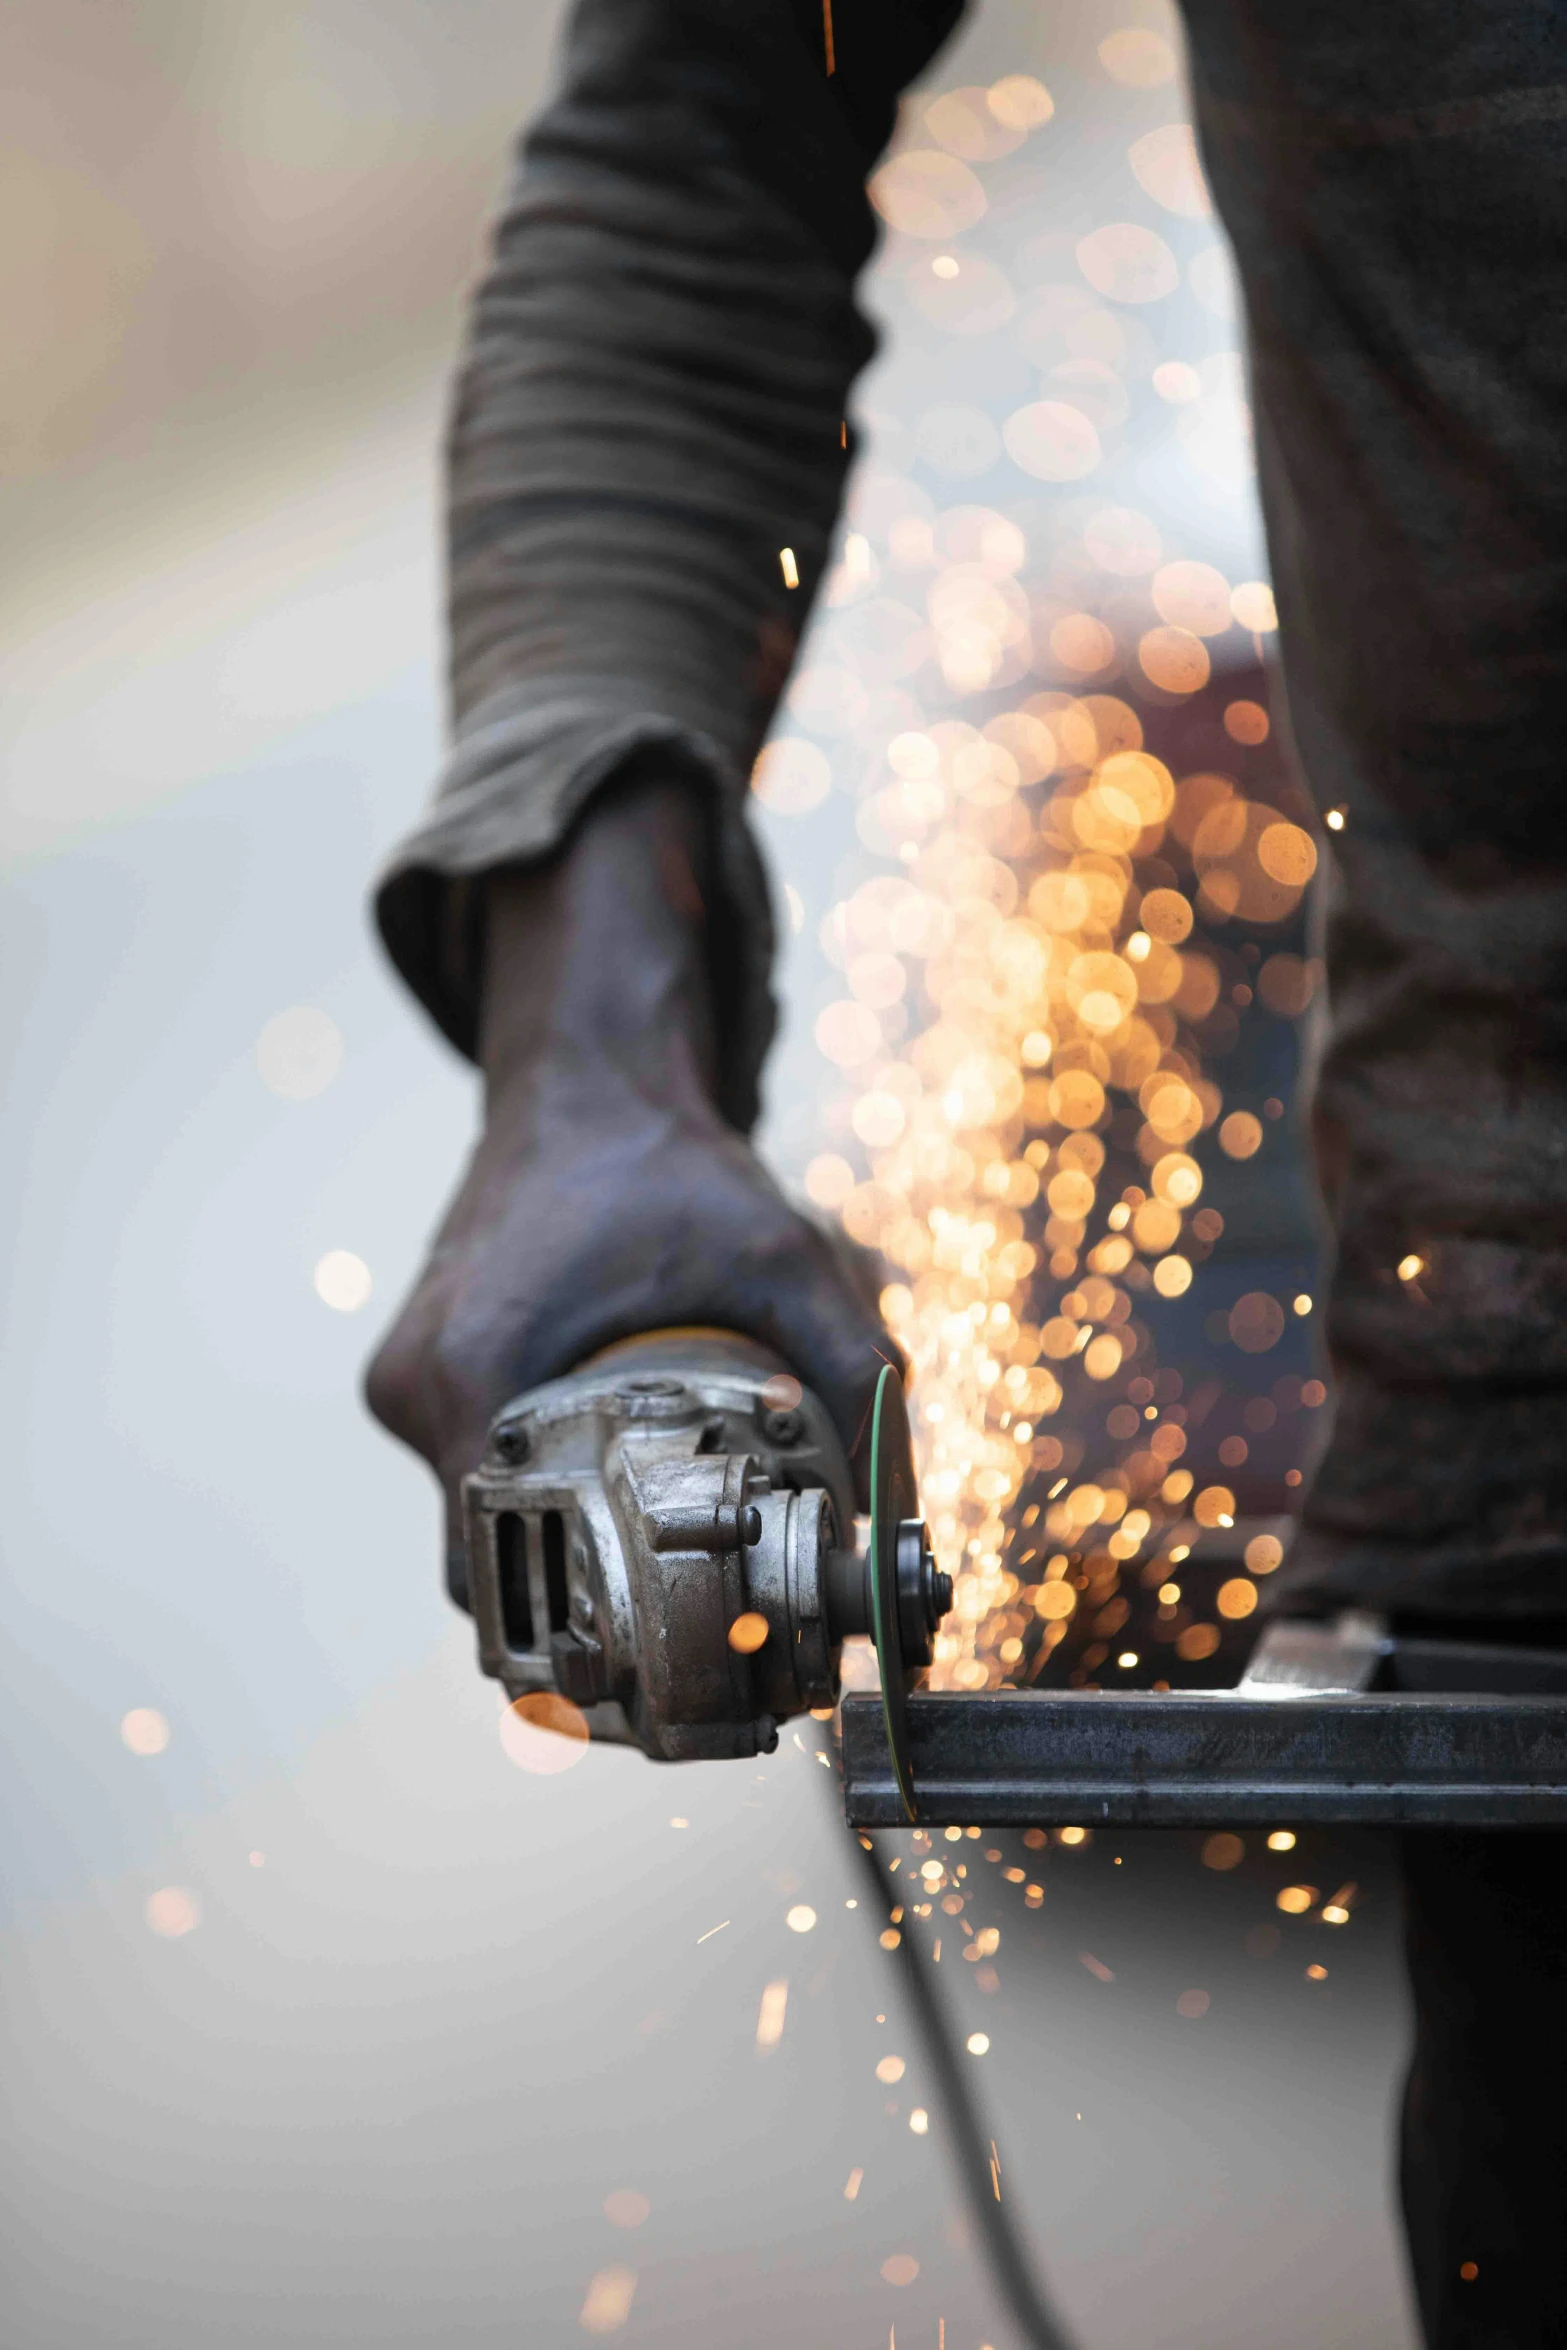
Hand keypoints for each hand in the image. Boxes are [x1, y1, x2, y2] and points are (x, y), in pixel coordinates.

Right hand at [365, 770, 895, 1602]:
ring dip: (558, 1554)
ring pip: (475, 1526)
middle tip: (687, 1632)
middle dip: (581, 1608)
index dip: (576, 1633)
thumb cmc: (663, 1163)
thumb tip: (907, 1491)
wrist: (583, 1083)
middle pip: (487, 1564)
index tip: (661, 1662)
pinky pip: (474, 1477)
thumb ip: (853, 1360)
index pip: (496, 1566)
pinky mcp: (422, 1373)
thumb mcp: (780, 1253)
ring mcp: (407, 1383)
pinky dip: (539, 1500)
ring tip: (656, 1572)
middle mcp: (418, 1387)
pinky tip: (611, 1500)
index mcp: (471, 1370)